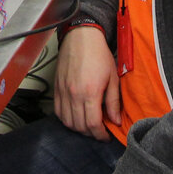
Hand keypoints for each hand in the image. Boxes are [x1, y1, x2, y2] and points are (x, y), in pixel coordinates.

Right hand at [53, 25, 120, 140]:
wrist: (81, 37)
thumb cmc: (98, 54)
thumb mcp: (113, 77)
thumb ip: (113, 102)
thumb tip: (116, 120)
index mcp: (90, 92)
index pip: (93, 124)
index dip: (100, 135)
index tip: (106, 136)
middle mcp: (74, 94)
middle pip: (79, 126)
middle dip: (91, 133)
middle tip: (99, 131)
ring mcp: (63, 92)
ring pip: (67, 121)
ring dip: (78, 128)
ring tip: (88, 125)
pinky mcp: (57, 88)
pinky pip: (58, 111)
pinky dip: (66, 119)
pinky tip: (75, 117)